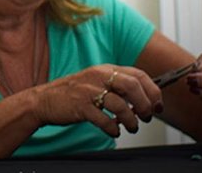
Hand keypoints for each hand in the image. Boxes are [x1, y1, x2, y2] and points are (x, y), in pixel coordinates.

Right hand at [32, 64, 161, 136]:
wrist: (43, 100)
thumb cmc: (73, 93)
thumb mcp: (96, 81)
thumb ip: (117, 85)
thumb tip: (145, 98)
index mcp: (105, 69)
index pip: (139, 75)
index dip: (153, 91)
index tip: (158, 105)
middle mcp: (98, 76)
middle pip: (133, 86)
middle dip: (145, 105)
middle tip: (146, 117)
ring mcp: (88, 91)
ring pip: (120, 105)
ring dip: (131, 120)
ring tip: (131, 127)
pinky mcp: (80, 106)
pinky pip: (104, 120)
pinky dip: (113, 128)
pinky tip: (113, 131)